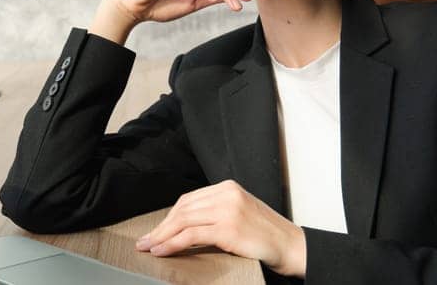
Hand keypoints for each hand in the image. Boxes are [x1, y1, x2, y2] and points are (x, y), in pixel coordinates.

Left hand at [135, 180, 306, 277]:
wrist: (291, 246)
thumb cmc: (266, 236)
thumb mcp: (240, 214)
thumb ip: (216, 213)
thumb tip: (184, 227)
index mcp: (228, 188)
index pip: (189, 200)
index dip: (169, 217)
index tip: (156, 231)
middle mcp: (227, 194)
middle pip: (183, 209)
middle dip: (161, 227)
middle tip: (145, 241)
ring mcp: (227, 210)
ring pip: (183, 221)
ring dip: (162, 236)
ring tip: (149, 248)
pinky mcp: (228, 228)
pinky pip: (191, 235)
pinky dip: (172, 243)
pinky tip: (163, 250)